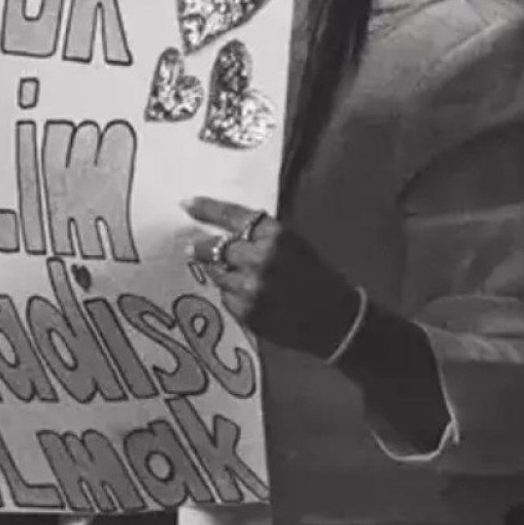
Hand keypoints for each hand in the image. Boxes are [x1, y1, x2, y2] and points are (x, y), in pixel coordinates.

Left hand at [183, 197, 361, 360]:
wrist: (336, 320)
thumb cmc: (317, 278)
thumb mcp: (294, 246)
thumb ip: (261, 238)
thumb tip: (224, 233)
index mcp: (276, 236)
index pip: (233, 216)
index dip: (207, 209)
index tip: (187, 204)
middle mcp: (260, 259)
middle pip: (217, 247)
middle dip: (203, 248)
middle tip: (191, 248)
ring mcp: (250, 287)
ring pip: (219, 274)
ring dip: (223, 274)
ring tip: (240, 279)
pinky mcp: (245, 312)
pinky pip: (226, 298)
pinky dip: (232, 296)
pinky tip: (252, 299)